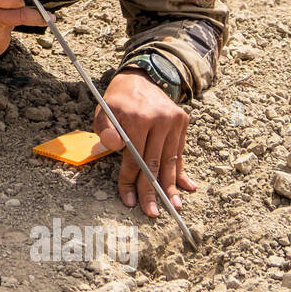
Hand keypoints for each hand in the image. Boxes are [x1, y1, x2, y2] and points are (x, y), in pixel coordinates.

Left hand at [94, 70, 196, 218]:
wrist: (140, 78)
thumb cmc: (117, 101)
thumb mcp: (103, 111)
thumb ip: (105, 130)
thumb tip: (115, 148)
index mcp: (138, 118)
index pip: (134, 158)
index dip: (130, 181)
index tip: (128, 201)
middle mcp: (160, 120)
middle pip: (154, 163)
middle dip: (152, 191)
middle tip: (152, 213)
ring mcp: (174, 121)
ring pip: (170, 160)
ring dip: (171, 187)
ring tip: (174, 207)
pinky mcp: (182, 122)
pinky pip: (180, 152)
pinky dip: (181, 171)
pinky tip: (187, 188)